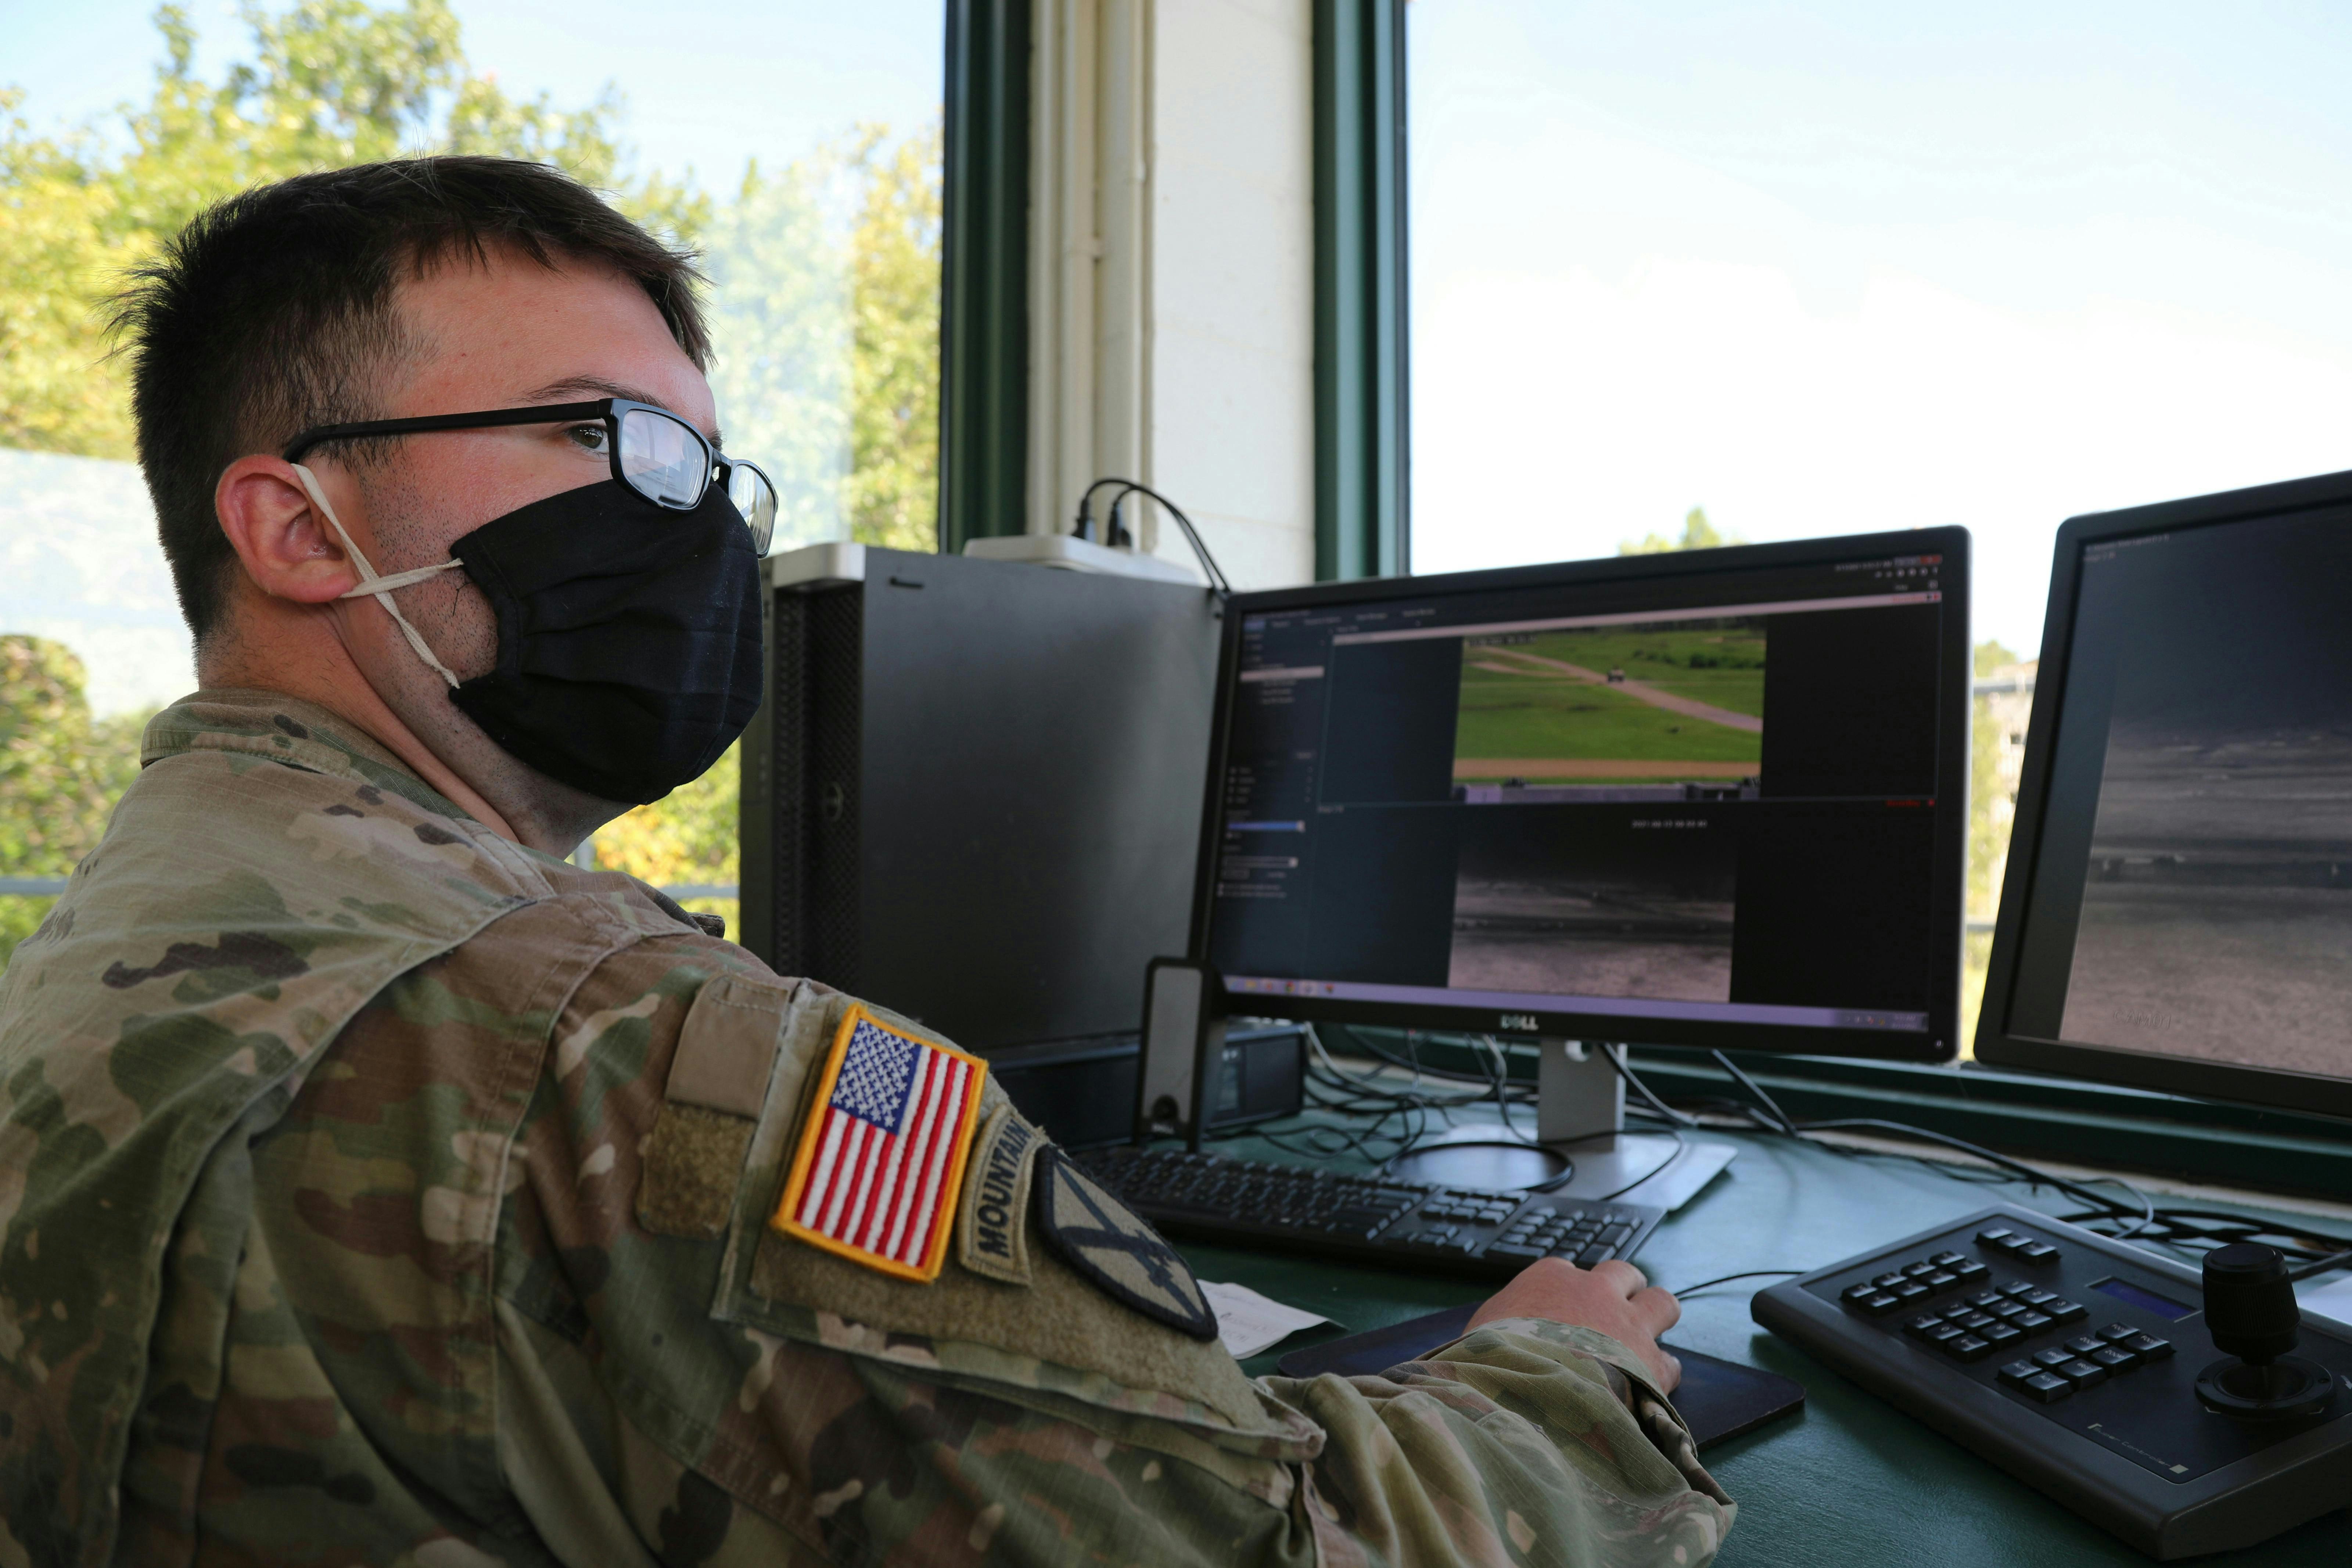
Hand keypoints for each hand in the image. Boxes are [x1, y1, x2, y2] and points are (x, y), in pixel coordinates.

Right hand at [1467, 1256, 1682, 1390]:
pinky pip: (1670, 1361)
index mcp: (1551, 1278)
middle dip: (1625, 1292)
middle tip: (1616, 1318)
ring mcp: (1628, 1323)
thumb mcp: (1483, 1331)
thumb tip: (1496, 1339)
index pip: (1568, 1272)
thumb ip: (1503, 1325)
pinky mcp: (1651, 1361)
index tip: (1564, 1313)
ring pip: (1662, 1302)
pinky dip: (1662, 1372)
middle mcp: (1595, 1290)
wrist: (1527, 1392)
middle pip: (1624, 1274)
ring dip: (1655, 1319)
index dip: (1569, 1294)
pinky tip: (1650, 1388)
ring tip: (1644, 1342)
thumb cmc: (1494, 1361)